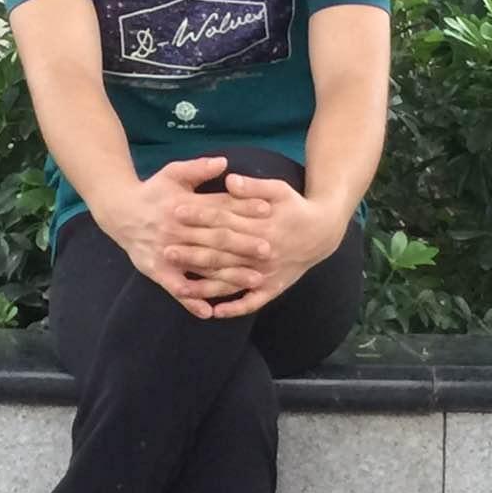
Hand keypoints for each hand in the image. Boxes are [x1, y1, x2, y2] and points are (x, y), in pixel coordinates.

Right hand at [98, 156, 273, 318]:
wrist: (119, 212)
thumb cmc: (152, 191)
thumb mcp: (173, 173)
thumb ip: (198, 168)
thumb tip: (225, 162)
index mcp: (183, 206)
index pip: (219, 207)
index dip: (243, 208)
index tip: (267, 210)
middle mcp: (177, 230)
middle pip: (215, 239)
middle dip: (243, 245)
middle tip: (269, 250)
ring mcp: (167, 252)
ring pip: (202, 266)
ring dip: (229, 276)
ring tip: (254, 281)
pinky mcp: (157, 270)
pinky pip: (176, 288)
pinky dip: (191, 300)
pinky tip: (209, 311)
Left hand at [166, 173, 343, 317]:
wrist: (324, 233)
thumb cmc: (297, 207)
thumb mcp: (280, 190)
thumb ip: (254, 186)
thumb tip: (229, 180)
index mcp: (261, 226)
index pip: (223, 221)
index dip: (199, 216)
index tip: (177, 211)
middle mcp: (262, 252)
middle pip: (222, 253)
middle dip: (193, 251)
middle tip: (167, 249)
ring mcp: (267, 273)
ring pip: (231, 281)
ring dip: (206, 286)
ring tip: (180, 287)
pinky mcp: (273, 287)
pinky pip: (252, 302)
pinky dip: (234, 308)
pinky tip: (214, 313)